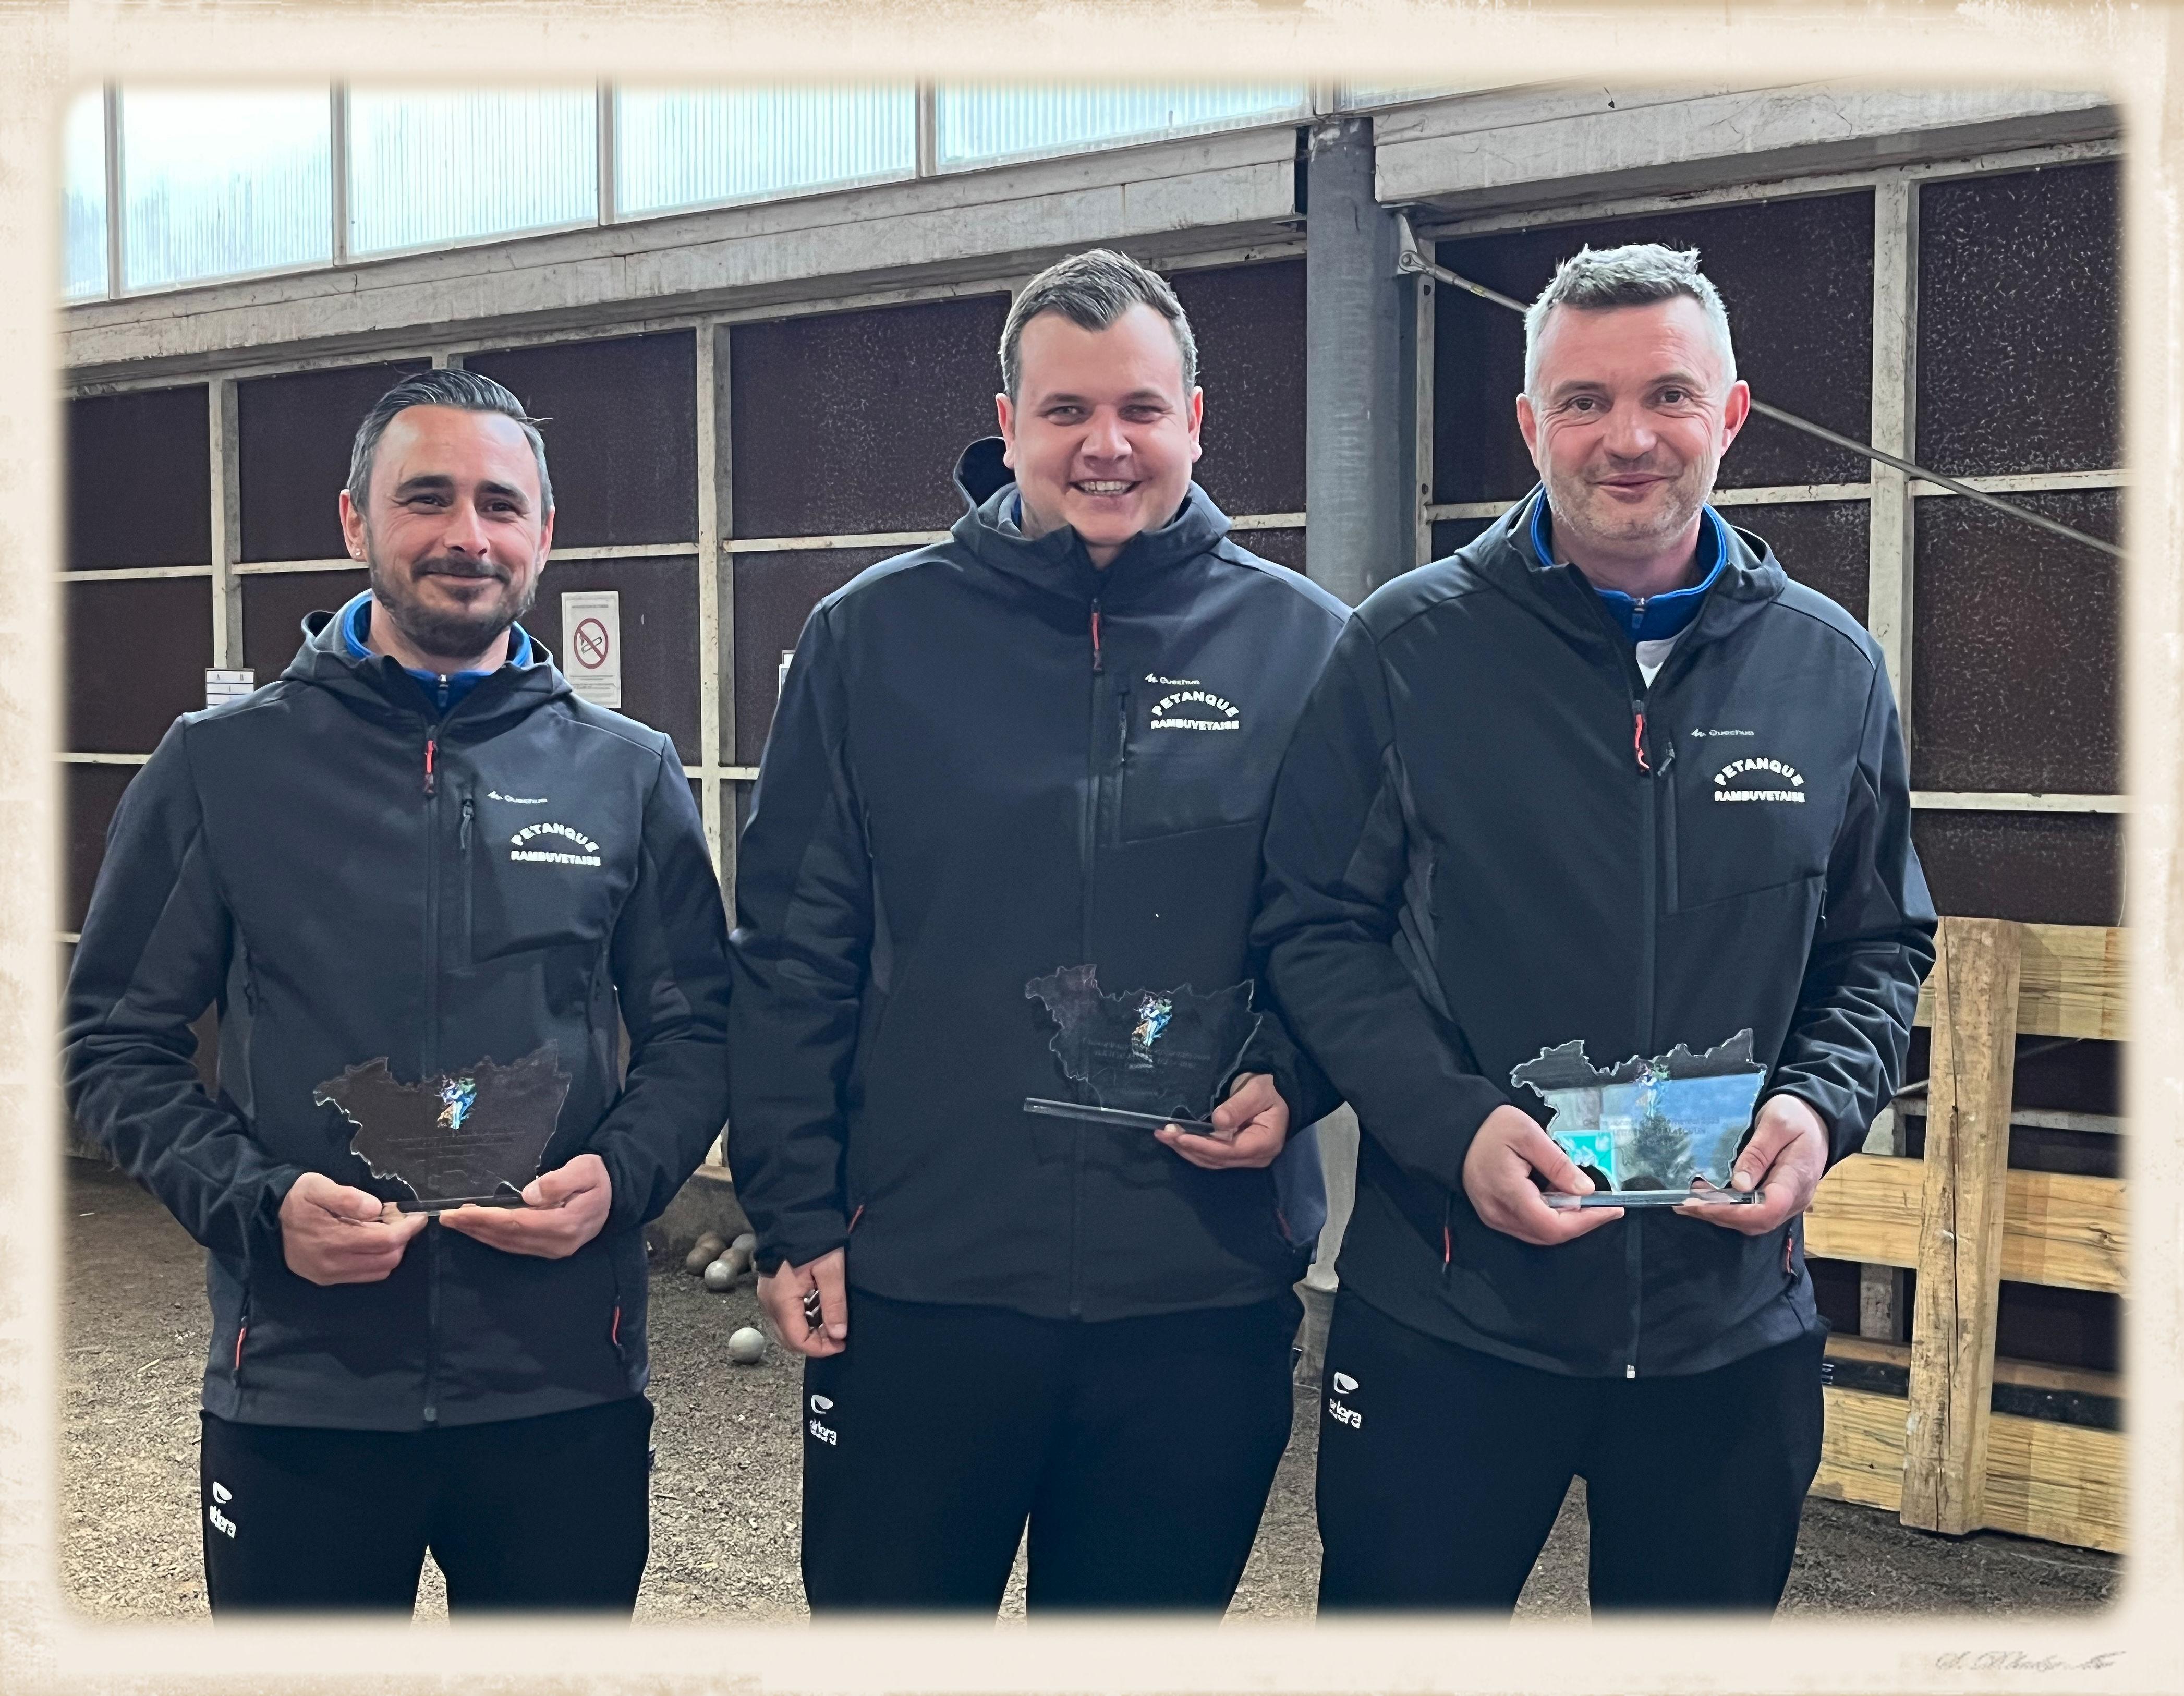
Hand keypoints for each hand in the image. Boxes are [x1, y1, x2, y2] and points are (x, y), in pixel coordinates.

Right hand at [278, 1172, 427, 1284]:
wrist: (266, 1219)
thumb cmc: (296, 1199)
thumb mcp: (317, 1186)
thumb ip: (347, 1198)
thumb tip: (376, 1209)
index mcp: (332, 1240)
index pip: (386, 1241)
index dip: (408, 1229)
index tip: (417, 1216)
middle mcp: (332, 1264)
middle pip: (387, 1260)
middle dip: (402, 1240)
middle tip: (401, 1221)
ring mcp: (329, 1275)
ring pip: (379, 1271)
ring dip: (391, 1252)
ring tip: (386, 1230)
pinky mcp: (326, 1279)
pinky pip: (365, 1276)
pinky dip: (377, 1261)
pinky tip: (371, 1243)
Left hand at [438, 1153, 612, 1258]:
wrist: (618, 1193)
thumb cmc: (599, 1177)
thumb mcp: (586, 1169)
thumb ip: (560, 1180)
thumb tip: (530, 1194)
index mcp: (566, 1224)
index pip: (517, 1223)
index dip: (486, 1218)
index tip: (459, 1212)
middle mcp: (557, 1243)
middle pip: (507, 1237)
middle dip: (475, 1227)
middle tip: (446, 1218)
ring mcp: (553, 1249)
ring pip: (508, 1244)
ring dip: (480, 1234)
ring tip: (456, 1222)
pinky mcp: (549, 1249)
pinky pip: (515, 1245)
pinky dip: (492, 1237)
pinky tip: (478, 1228)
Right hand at [759, 1247, 847, 1357]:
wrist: (791, 1214)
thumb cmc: (812, 1239)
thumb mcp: (830, 1269)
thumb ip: (834, 1303)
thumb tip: (839, 1334)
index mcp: (782, 1301)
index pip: (798, 1341)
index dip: (821, 1348)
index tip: (842, 1343)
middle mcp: (770, 1304)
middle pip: (790, 1339)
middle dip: (815, 1343)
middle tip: (839, 1335)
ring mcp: (769, 1297)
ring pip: (787, 1328)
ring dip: (810, 1330)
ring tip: (833, 1321)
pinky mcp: (772, 1290)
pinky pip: (786, 1314)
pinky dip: (804, 1318)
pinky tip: (821, 1308)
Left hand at [1156, 1072, 1289, 1169]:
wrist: (1275, 1091)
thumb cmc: (1268, 1088)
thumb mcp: (1256, 1091)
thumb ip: (1239, 1106)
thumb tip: (1218, 1122)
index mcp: (1266, 1142)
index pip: (1230, 1150)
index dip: (1204, 1146)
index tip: (1181, 1137)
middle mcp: (1256, 1156)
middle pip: (1217, 1158)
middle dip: (1188, 1147)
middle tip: (1163, 1133)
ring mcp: (1245, 1158)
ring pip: (1211, 1160)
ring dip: (1186, 1149)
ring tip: (1164, 1135)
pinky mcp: (1235, 1154)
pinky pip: (1211, 1156)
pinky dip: (1193, 1149)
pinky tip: (1176, 1140)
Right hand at [1461, 1104, 1622, 1245]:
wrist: (1456, 1129)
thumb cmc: (1488, 1128)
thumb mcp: (1529, 1135)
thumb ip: (1559, 1164)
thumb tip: (1585, 1188)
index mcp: (1509, 1194)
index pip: (1555, 1226)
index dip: (1588, 1221)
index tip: (1612, 1210)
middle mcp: (1500, 1213)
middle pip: (1550, 1234)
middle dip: (1581, 1220)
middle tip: (1602, 1202)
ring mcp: (1495, 1216)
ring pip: (1540, 1233)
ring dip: (1565, 1218)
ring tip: (1576, 1192)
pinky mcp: (1495, 1214)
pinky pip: (1529, 1225)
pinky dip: (1549, 1215)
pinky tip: (1556, 1194)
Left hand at [1677, 1094, 1828, 1234]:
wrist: (1817, 1119)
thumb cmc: (1797, 1116)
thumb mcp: (1776, 1124)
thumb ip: (1758, 1154)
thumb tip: (1739, 1184)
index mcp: (1797, 1177)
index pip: (1768, 1209)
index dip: (1733, 1212)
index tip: (1701, 1203)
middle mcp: (1795, 1198)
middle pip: (1756, 1221)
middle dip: (1718, 1216)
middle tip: (1684, 1203)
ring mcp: (1789, 1202)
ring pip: (1753, 1222)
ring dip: (1719, 1215)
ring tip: (1689, 1201)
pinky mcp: (1780, 1200)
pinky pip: (1754, 1213)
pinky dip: (1728, 1210)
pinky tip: (1707, 1199)